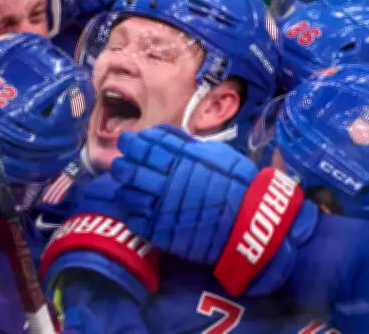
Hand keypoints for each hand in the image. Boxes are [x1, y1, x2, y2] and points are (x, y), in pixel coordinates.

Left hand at [110, 124, 258, 264]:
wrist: (249, 223)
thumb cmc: (238, 183)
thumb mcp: (215, 154)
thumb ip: (186, 146)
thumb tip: (162, 135)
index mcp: (179, 161)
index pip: (148, 148)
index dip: (133, 143)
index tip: (126, 141)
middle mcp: (166, 182)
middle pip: (132, 170)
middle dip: (122, 164)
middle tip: (119, 162)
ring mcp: (161, 208)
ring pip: (128, 195)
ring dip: (121, 188)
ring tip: (119, 185)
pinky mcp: (161, 232)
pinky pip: (135, 220)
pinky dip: (129, 212)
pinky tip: (129, 208)